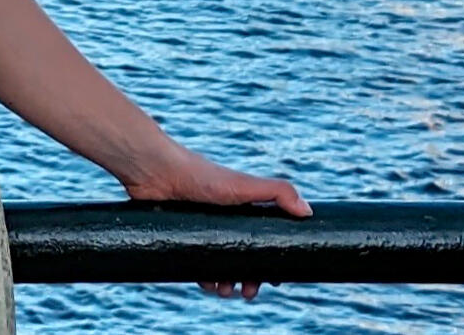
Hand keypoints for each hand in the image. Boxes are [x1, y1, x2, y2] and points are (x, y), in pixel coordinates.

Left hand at [121, 140, 310, 301]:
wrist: (156, 173)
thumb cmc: (201, 175)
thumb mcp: (243, 185)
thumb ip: (277, 192)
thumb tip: (307, 212)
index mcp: (243, 208)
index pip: (265, 238)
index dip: (271, 259)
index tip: (276, 278)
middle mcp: (225, 220)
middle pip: (244, 257)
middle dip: (250, 278)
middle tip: (249, 291)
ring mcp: (204, 231)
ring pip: (221, 265)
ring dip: (228, 284)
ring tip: (226, 290)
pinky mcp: (184, 240)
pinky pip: (198, 267)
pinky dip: (206, 279)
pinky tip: (207, 284)